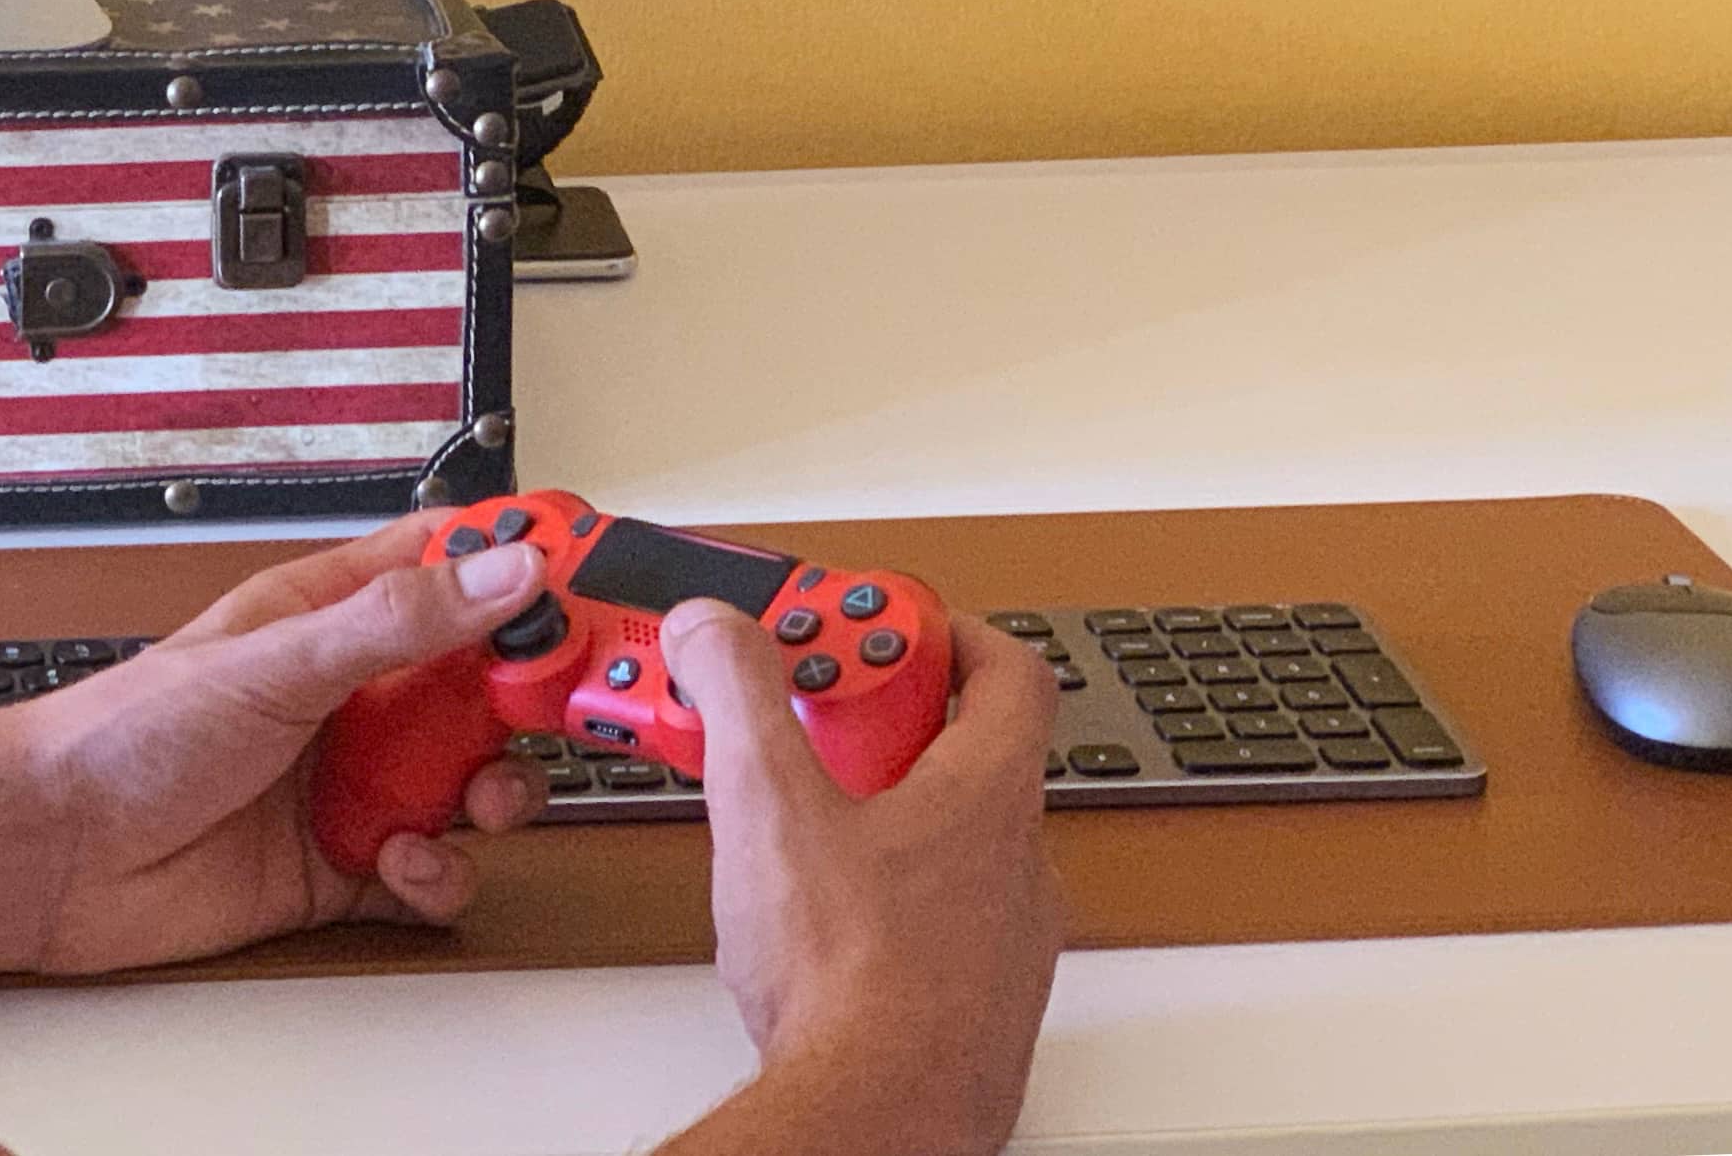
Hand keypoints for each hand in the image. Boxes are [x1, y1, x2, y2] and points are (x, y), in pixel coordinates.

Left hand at [6, 512, 553, 971]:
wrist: (54, 856)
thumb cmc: (125, 735)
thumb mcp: (275, 661)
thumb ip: (397, 622)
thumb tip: (501, 570)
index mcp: (328, 619)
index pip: (447, 569)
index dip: (519, 564)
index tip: (588, 574)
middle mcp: (348, 697)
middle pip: (479, 685)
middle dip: (524, 701)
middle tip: (548, 716)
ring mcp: (348, 783)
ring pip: (470, 782)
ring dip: (489, 797)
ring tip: (470, 804)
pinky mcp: (341, 866)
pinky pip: (432, 869)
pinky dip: (438, 875)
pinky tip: (400, 865)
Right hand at [663, 602, 1065, 1154]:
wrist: (879, 1120)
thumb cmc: (853, 981)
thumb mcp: (767, 803)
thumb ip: (738, 694)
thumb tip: (715, 629)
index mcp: (986, 796)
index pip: (1007, 671)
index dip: (942, 631)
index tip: (871, 625)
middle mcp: (1017, 861)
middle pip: (959, 747)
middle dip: (873, 719)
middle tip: (799, 718)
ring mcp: (1005, 935)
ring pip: (947, 833)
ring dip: (876, 804)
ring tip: (789, 814)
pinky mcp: (978, 997)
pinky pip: (939, 908)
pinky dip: (884, 884)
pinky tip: (816, 908)